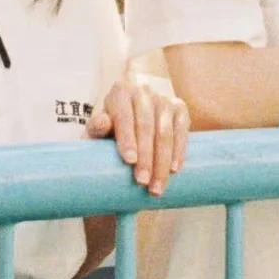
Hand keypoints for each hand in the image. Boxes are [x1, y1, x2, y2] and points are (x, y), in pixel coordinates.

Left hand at [89, 76, 191, 196]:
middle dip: (146, 157)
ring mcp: (164, 99)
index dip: (127, 139)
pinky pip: (182, 131)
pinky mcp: (180, 109)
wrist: (132, 115)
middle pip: (146, 126)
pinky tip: (174, 169)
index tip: (130, 161)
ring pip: (165, 132)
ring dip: (162, 162)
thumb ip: (96, 128)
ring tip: (156, 187)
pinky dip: (179, 152)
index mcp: (120, 91)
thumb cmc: (111, 127)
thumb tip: (102, 123)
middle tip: (142, 182)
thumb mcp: (99, 127)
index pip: (124, 117)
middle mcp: (143, 91)